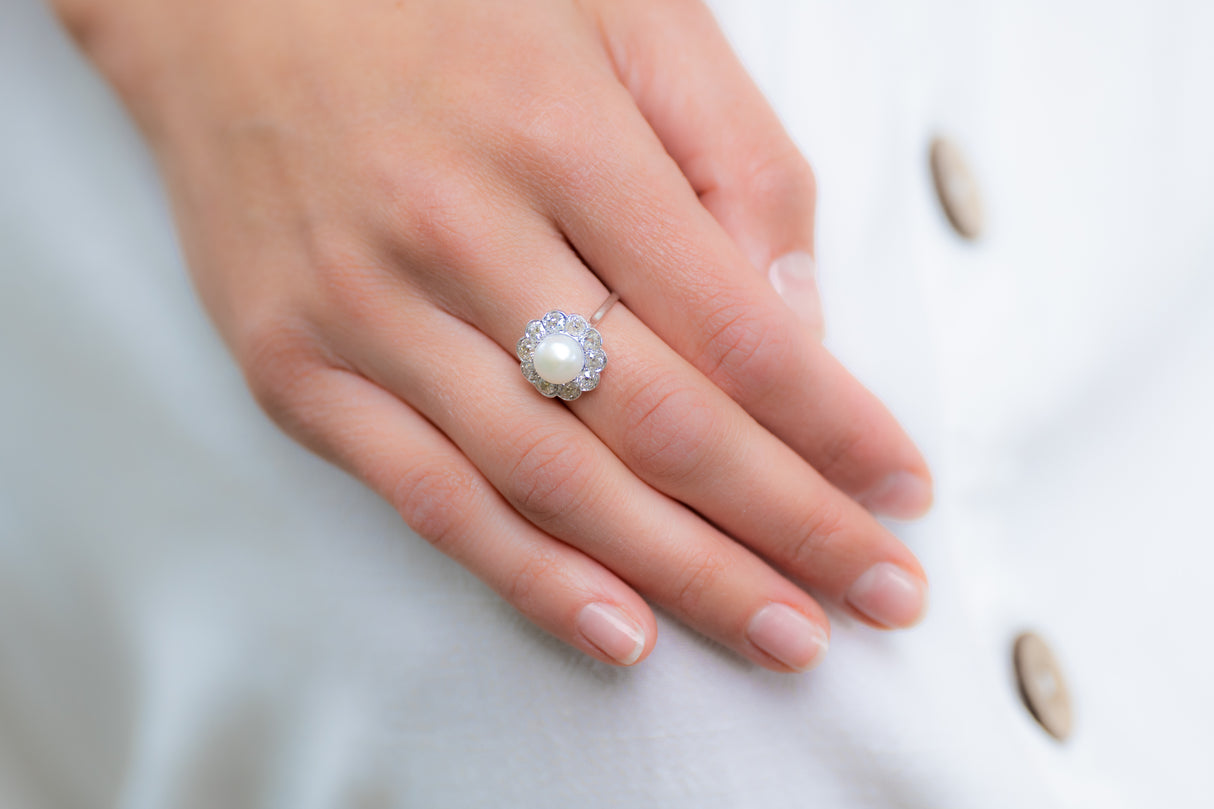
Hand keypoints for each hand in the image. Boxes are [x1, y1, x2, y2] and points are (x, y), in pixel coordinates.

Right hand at [55, 0, 932, 670]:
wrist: (226, 3)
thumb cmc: (446, 1)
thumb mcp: (627, 16)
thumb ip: (734, 157)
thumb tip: (796, 322)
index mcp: (562, 135)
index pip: (734, 327)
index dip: (832, 427)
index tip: (902, 490)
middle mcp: (463, 234)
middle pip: (660, 421)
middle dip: (789, 525)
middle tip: (877, 594)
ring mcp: (368, 313)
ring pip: (554, 481)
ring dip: (685, 574)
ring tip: (784, 633)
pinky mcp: (297, 369)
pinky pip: (428, 497)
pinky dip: (530, 575)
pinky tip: (621, 629)